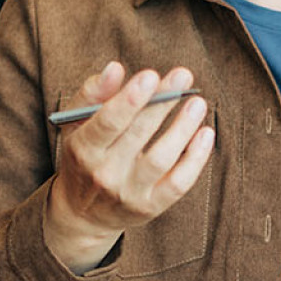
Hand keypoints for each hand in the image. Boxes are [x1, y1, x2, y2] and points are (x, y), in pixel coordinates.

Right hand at [45, 62, 213, 272]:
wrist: (82, 212)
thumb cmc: (83, 156)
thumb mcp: (76, 124)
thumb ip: (93, 93)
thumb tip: (115, 68)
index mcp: (83, 148)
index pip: (107, 123)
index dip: (130, 99)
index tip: (151, 75)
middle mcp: (104, 173)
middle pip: (138, 134)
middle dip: (162, 102)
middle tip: (183, 75)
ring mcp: (128, 193)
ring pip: (161, 159)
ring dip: (182, 128)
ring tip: (197, 103)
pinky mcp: (150, 207)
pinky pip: (178, 183)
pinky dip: (195, 159)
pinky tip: (205, 133)